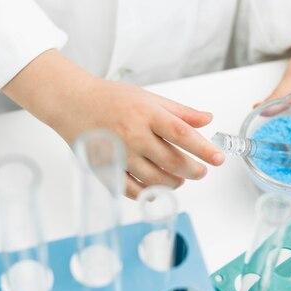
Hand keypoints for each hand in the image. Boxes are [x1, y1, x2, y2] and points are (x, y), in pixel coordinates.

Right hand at [3, 50, 224, 198]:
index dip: (203, 149)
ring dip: (174, 183)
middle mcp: (133, 135)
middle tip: (200, 171)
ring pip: (155, 180)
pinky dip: (148, 193)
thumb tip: (207, 120)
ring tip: (179, 178)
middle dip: (193, 170)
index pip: (182, 134)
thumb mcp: (149, 98)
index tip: (218, 159)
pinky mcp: (106, 170)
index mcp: (146, 114)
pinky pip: (132, 191)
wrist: (72, 103)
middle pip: (172, 161)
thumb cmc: (111, 99)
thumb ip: (179, 112)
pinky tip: (156, 188)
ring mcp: (119, 155)